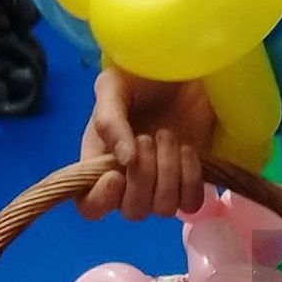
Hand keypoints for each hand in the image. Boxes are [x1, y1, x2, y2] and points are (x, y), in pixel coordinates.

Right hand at [79, 68, 216, 220]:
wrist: (184, 71)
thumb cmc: (140, 77)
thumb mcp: (113, 87)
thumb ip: (108, 120)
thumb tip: (123, 160)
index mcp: (99, 163)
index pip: (90, 206)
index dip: (101, 200)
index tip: (117, 175)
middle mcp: (128, 181)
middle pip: (132, 210)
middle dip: (143, 176)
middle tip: (149, 138)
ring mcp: (161, 184)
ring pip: (163, 208)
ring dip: (168, 172)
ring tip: (169, 136)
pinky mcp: (190, 181)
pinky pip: (190, 203)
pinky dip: (191, 180)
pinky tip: (188, 151)